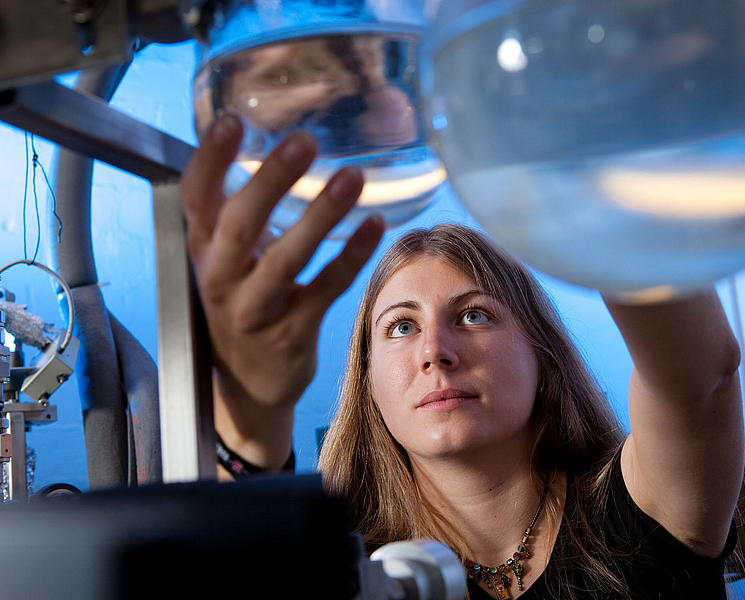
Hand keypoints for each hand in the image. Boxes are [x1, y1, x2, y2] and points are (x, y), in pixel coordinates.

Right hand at [180, 115, 383, 468]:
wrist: (247, 385)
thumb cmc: (242, 305)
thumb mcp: (226, 263)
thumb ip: (239, 218)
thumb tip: (273, 156)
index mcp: (203, 254)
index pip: (194, 200)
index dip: (210, 160)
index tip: (233, 122)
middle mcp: (222, 281)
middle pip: (240, 225)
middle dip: (271, 180)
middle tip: (305, 141)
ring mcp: (256, 310)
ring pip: (286, 260)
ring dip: (320, 216)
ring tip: (353, 177)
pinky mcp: (293, 332)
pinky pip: (327, 289)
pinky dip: (352, 256)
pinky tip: (376, 224)